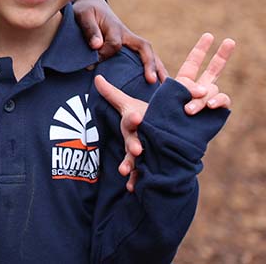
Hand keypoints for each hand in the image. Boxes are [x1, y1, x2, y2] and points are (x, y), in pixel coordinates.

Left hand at [73, 0, 166, 83]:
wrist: (93, 7)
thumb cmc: (87, 12)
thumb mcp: (83, 15)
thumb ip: (90, 29)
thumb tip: (97, 45)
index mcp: (116, 28)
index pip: (115, 44)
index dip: (103, 54)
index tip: (90, 65)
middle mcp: (128, 36)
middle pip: (145, 49)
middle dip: (150, 64)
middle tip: (153, 81)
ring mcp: (131, 43)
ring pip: (149, 55)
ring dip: (157, 70)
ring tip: (162, 88)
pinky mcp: (130, 49)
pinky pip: (143, 59)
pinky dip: (152, 71)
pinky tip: (154, 86)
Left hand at [93, 74, 145, 191]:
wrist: (168, 126)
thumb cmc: (144, 114)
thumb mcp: (127, 104)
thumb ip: (111, 94)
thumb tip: (97, 78)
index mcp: (136, 120)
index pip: (133, 118)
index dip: (134, 118)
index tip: (137, 117)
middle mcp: (142, 135)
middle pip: (138, 139)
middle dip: (136, 145)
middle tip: (136, 150)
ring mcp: (145, 149)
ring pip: (139, 158)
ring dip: (133, 165)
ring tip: (125, 172)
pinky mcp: (147, 161)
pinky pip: (141, 171)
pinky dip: (137, 179)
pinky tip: (131, 188)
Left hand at [95, 33, 235, 190]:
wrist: (162, 153)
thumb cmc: (148, 130)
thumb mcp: (129, 109)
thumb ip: (114, 94)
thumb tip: (96, 79)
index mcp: (179, 86)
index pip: (193, 62)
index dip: (202, 48)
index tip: (210, 34)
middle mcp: (196, 92)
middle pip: (213, 69)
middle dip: (223, 55)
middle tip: (231, 40)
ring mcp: (206, 104)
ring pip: (212, 90)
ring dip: (201, 98)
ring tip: (187, 110)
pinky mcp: (212, 118)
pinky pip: (220, 104)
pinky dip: (215, 102)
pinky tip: (207, 107)